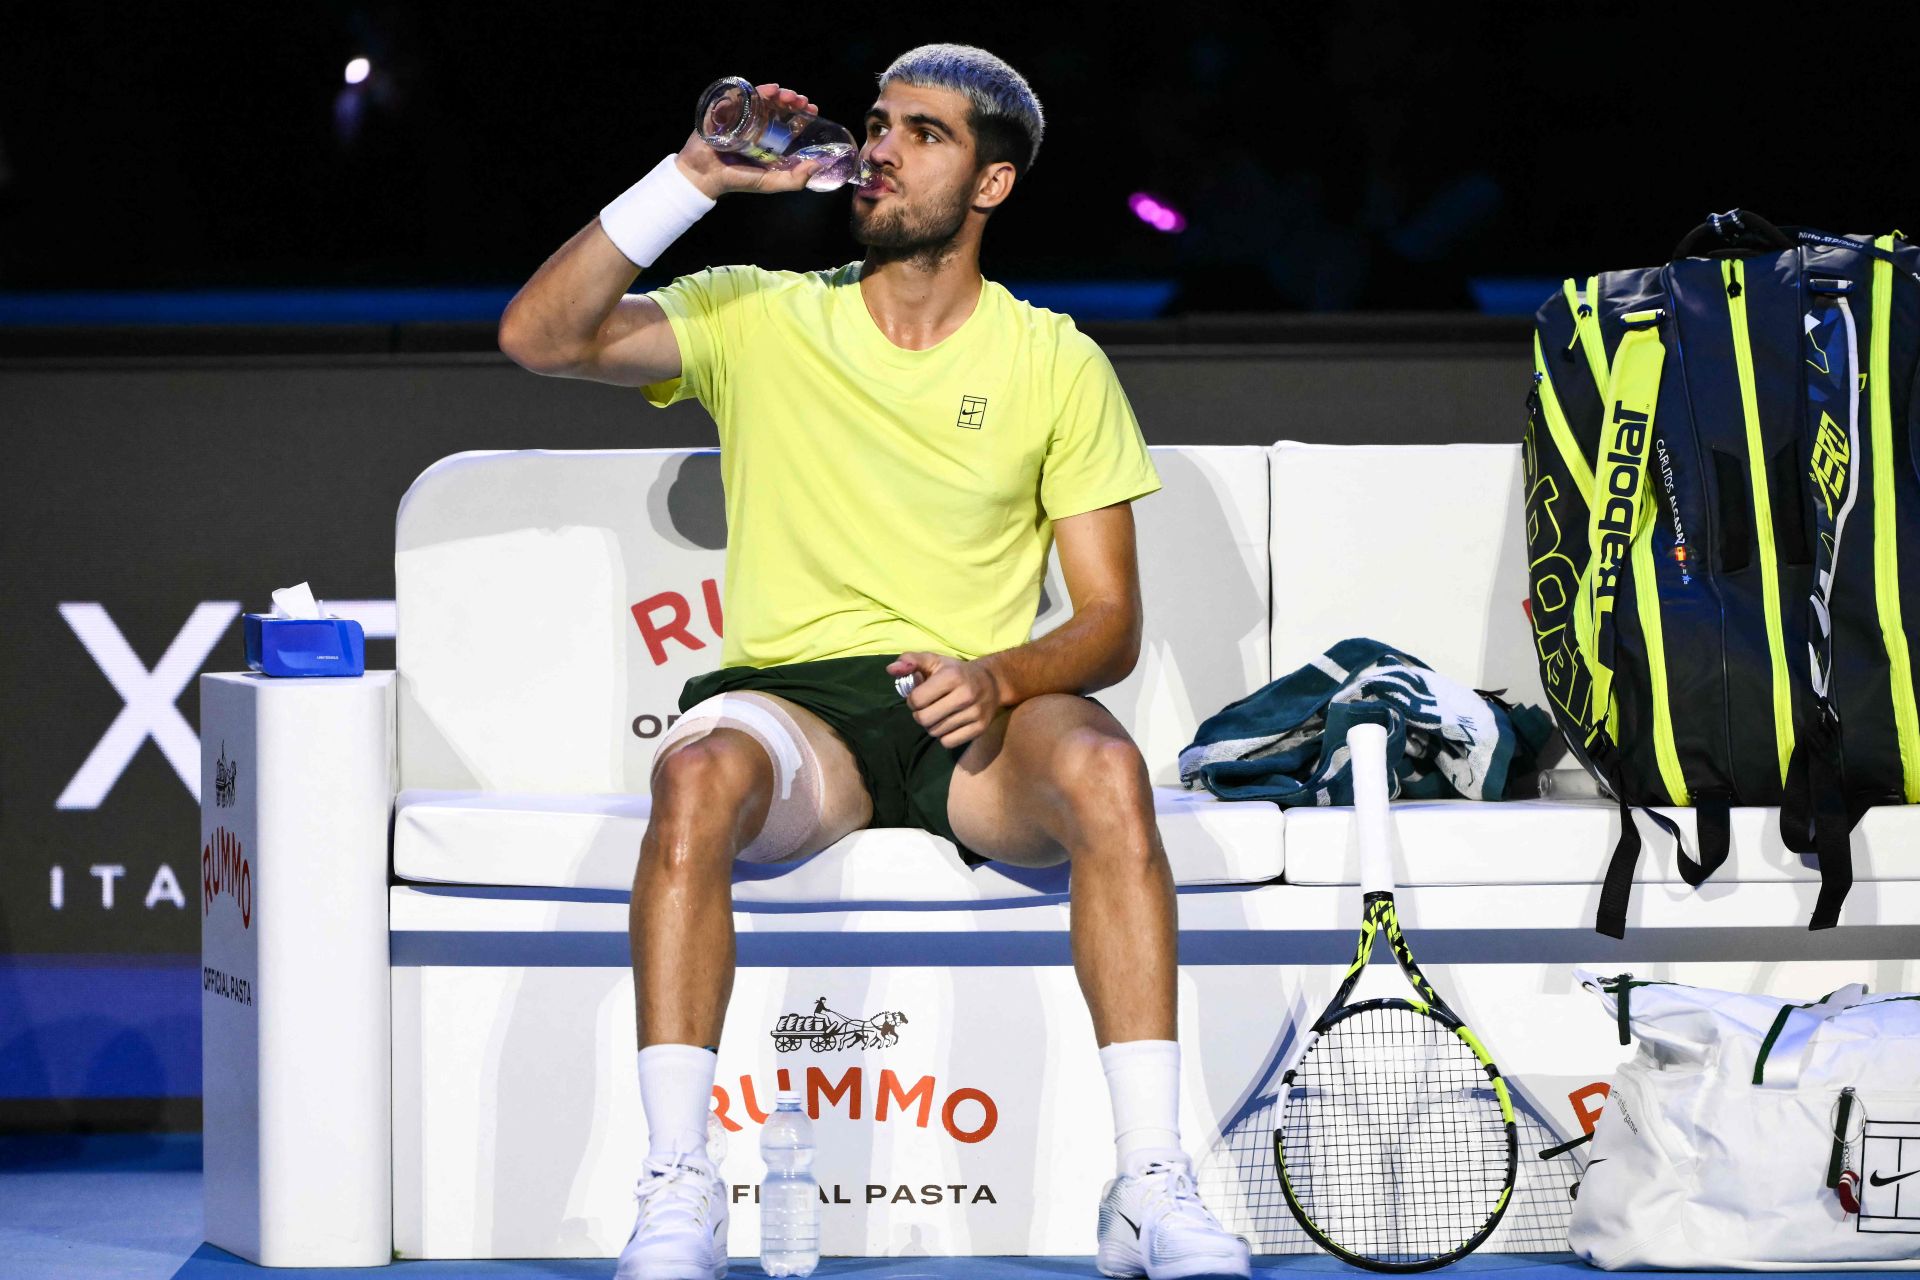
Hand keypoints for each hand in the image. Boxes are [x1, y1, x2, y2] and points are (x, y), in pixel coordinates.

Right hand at [675, 83, 824, 198]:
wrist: (705, 175)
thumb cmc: (737, 179)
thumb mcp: (770, 182)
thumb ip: (795, 179)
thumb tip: (819, 165)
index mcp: (768, 141)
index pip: (788, 123)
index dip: (801, 115)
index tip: (812, 109)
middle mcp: (757, 126)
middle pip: (777, 107)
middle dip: (791, 100)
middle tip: (801, 100)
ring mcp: (741, 116)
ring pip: (763, 99)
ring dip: (778, 94)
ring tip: (788, 95)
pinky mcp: (727, 109)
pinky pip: (742, 95)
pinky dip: (757, 90)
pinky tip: (770, 90)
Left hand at [889, 652, 1004, 748]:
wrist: (993, 683)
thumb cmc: (956, 672)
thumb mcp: (934, 661)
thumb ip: (910, 661)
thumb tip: (890, 670)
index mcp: (952, 676)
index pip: (916, 700)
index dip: (913, 700)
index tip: (920, 695)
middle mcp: (965, 695)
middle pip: (924, 719)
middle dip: (920, 715)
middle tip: (927, 707)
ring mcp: (975, 713)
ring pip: (935, 732)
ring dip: (931, 725)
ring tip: (939, 714)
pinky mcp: (979, 728)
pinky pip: (948, 742)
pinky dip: (944, 736)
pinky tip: (949, 723)